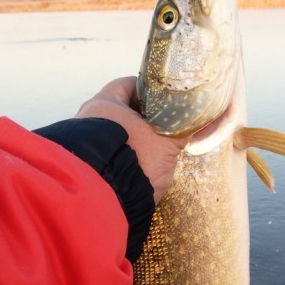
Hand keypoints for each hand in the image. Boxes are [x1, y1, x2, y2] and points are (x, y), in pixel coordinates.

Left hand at [75, 77, 186, 203]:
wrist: (105, 199)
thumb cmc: (136, 159)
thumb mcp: (166, 142)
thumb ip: (182, 128)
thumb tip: (199, 118)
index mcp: (104, 103)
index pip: (126, 85)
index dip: (147, 89)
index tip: (163, 97)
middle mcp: (88, 120)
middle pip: (119, 110)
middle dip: (141, 117)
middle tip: (162, 124)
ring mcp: (85, 144)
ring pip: (115, 134)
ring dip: (133, 139)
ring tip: (154, 148)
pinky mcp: (87, 167)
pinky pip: (110, 154)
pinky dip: (125, 156)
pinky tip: (141, 166)